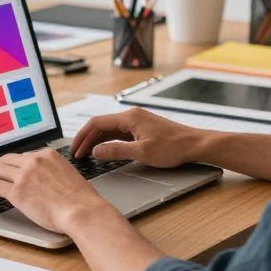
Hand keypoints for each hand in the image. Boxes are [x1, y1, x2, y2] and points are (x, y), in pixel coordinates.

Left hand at [0, 149, 111, 233]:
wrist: (82, 211)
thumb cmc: (81, 200)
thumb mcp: (68, 175)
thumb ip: (53, 173)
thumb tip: (44, 181)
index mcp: (48, 155)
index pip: (23, 157)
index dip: (13, 166)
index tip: (9, 173)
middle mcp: (34, 160)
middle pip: (6, 160)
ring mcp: (25, 174)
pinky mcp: (17, 191)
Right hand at [70, 107, 206, 167]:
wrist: (195, 145)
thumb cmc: (173, 147)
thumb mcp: (142, 152)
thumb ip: (116, 151)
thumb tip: (96, 152)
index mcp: (129, 118)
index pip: (97, 123)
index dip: (83, 137)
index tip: (75, 150)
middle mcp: (131, 116)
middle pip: (101, 125)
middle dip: (87, 139)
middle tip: (77, 154)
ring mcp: (136, 122)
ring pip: (109, 129)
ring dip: (96, 141)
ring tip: (87, 154)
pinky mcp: (141, 129)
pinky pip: (119, 133)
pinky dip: (108, 141)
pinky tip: (104, 151)